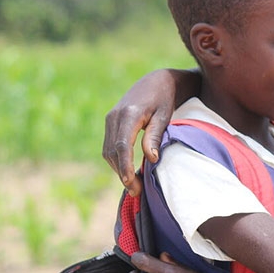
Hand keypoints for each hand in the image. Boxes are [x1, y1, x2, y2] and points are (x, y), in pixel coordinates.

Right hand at [103, 68, 198, 195]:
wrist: (156, 81)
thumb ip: (155, 136)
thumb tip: (151, 159)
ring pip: (108, 150)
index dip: (125, 166)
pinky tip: (129, 171)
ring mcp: (110, 119)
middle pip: (112, 151)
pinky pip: (110, 145)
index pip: (122, 146)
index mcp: (129, 114)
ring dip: (118, 169)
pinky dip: (117, 160)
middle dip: (121, 173)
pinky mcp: (111, 122)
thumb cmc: (165, 99)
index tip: (131, 183)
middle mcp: (114, 117)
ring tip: (134, 186)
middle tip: (137, 191)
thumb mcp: (164, 116)